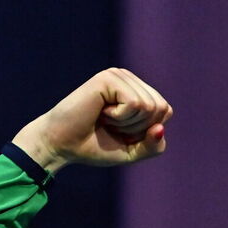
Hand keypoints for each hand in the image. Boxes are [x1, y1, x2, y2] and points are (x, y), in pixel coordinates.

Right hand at [12, 68, 173, 173]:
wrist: (61, 146)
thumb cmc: (94, 146)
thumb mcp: (132, 152)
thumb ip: (153, 145)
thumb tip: (160, 128)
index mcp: (136, 90)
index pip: (165, 111)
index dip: (146, 131)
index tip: (120, 131)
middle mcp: (129, 79)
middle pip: (160, 108)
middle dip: (138, 128)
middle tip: (111, 126)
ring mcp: (118, 75)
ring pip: (149, 106)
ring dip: (127, 124)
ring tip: (105, 119)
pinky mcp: (108, 78)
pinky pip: (135, 103)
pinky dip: (120, 117)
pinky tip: (101, 112)